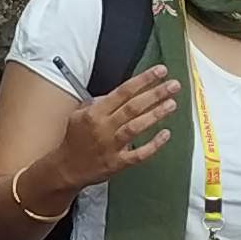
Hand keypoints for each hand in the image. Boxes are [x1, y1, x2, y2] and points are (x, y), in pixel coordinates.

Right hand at [43, 66, 177, 199]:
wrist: (66, 168)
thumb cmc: (75, 139)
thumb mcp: (79, 114)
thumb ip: (98, 101)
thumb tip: (118, 93)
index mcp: (95, 113)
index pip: (123, 91)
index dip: (143, 80)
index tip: (160, 71)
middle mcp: (104, 127)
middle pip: (133, 107)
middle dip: (155, 94)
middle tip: (174, 85)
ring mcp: (111, 146)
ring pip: (136, 127)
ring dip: (156, 114)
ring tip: (172, 104)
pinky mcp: (117, 163)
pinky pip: (138, 154)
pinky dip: (153, 145)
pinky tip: (166, 134)